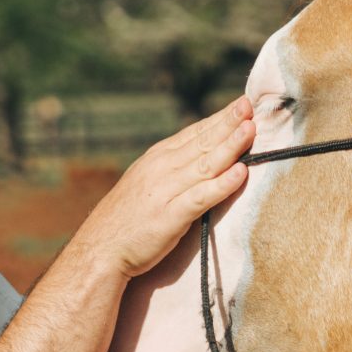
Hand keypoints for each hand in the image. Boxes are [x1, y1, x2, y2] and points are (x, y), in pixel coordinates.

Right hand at [67, 99, 253, 280]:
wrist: (100, 248)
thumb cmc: (127, 219)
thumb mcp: (146, 183)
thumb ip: (171, 168)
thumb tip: (200, 156)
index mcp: (157, 158)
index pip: (194, 132)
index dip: (220, 118)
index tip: (243, 103)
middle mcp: (162, 168)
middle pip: (202, 142)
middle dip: (228, 122)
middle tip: (250, 105)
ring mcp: (166, 191)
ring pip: (205, 164)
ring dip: (230, 145)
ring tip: (251, 129)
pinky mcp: (170, 216)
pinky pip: (201, 197)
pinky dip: (222, 184)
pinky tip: (240, 173)